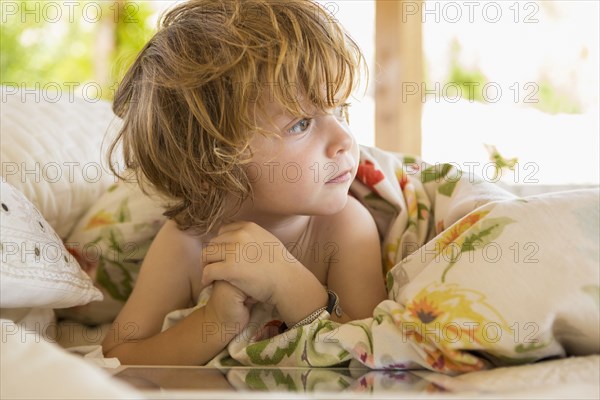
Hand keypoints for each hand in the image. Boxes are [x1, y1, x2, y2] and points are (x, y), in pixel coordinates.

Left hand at [201, 221, 327, 324]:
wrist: (288, 281)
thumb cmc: (282, 266)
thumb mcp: (268, 240)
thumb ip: (252, 237)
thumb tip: (242, 238)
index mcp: (248, 227)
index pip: (222, 231)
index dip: (220, 245)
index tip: (221, 256)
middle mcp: (239, 235)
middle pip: (213, 243)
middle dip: (212, 256)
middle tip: (212, 267)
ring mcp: (234, 251)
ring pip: (207, 255)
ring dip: (206, 266)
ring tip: (209, 276)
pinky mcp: (230, 268)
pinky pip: (208, 271)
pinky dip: (205, 278)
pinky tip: (208, 284)